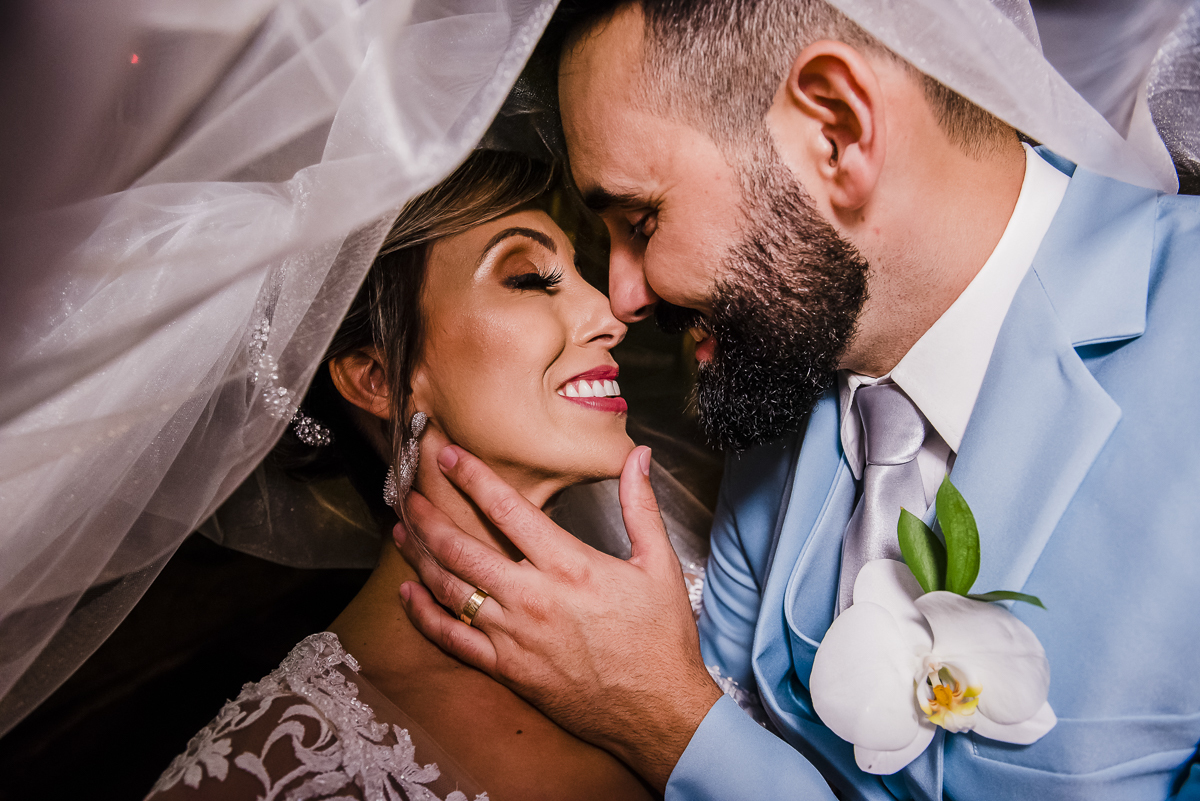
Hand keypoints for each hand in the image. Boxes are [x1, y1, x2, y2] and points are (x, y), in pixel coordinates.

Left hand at [397, 444, 722, 790]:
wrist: (658, 710)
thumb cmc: (661, 638)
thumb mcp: (660, 565)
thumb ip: (641, 506)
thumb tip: (637, 456)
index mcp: (569, 565)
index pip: (508, 509)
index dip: (473, 478)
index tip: (450, 456)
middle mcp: (533, 597)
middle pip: (463, 549)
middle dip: (430, 516)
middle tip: (409, 493)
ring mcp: (514, 636)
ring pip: (450, 590)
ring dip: (420, 557)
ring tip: (400, 531)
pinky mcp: (507, 669)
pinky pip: (453, 639)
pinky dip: (424, 615)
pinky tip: (407, 594)